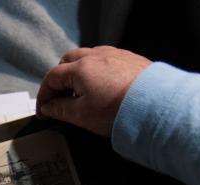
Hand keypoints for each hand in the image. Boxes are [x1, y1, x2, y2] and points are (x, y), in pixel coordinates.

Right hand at [36, 46, 151, 135]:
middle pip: (68, 61)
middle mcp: (96, 56)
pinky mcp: (131, 59)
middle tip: (59, 96)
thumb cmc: (117, 110)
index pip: (52, 77)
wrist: (156, 106)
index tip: (43, 109)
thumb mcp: (81, 116)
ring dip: (79, 72)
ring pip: (88, 57)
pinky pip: (107, 60)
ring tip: (82, 92)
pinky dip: (97, 71)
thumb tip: (48, 107)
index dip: (43, 94)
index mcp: (80, 68)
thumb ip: (60, 109)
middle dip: (60, 78)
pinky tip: (103, 86)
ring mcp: (116, 54)